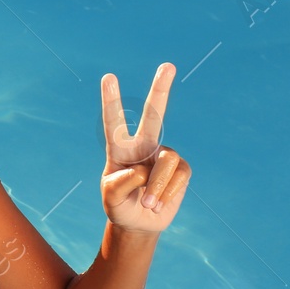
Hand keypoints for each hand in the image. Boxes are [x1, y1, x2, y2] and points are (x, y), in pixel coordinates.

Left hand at [100, 63, 190, 233]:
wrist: (140, 223)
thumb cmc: (120, 206)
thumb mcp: (111, 198)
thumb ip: (121, 183)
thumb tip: (143, 169)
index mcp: (120, 149)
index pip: (114, 122)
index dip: (112, 100)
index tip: (108, 77)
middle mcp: (144, 146)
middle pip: (154, 115)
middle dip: (161, 89)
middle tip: (167, 65)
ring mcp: (164, 155)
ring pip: (166, 162)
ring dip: (156, 188)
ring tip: (148, 204)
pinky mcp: (181, 168)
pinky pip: (178, 177)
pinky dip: (166, 194)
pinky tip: (159, 204)